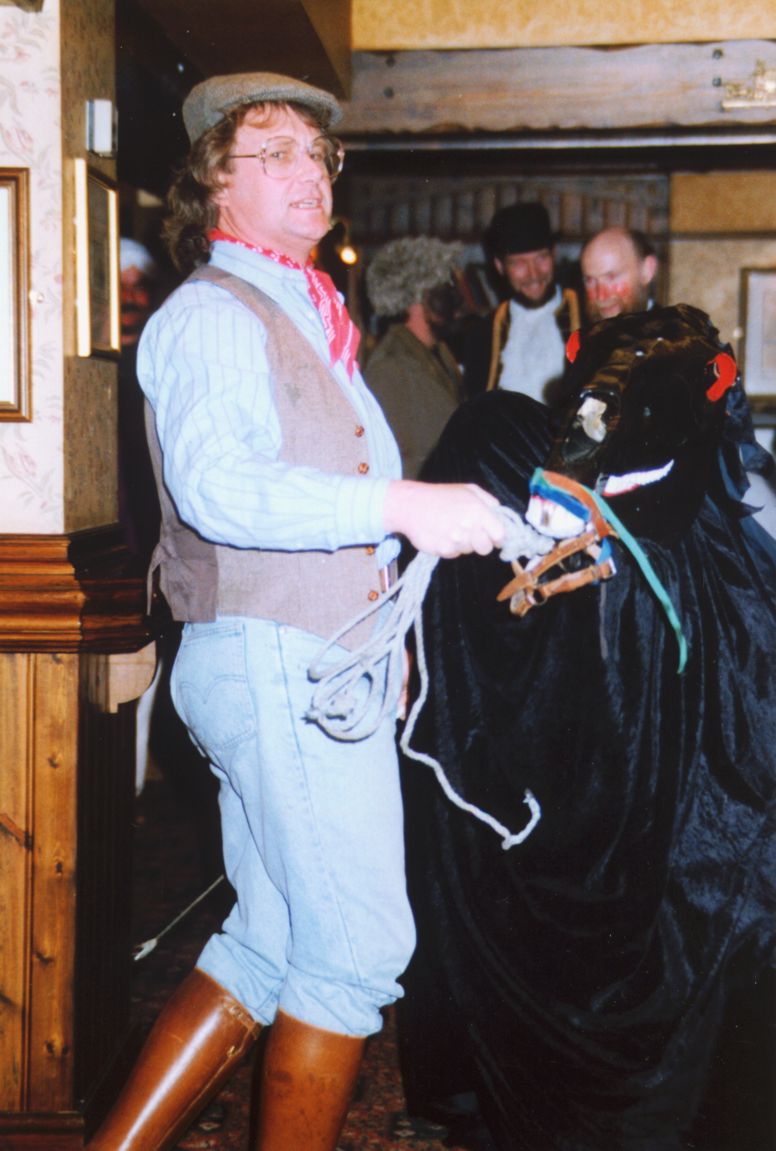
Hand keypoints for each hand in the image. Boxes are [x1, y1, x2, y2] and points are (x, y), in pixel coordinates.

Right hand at [383, 480, 504, 558]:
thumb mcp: (469, 489)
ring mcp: (455, 541)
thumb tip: (501, 516)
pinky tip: (442, 534)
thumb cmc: (440, 495)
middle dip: (481, 542)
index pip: (500, 535)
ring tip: (451, 528)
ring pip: (469, 551)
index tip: (493, 536)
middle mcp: (469, 527)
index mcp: (478, 511)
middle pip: (486, 548)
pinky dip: (450, 547)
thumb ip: (489, 501)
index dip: (498, 537)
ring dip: (463, 543)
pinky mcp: (443, 550)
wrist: (410, 505)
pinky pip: (453, 554)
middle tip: (470, 532)